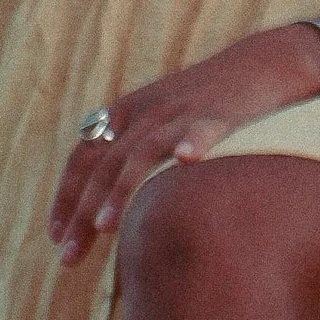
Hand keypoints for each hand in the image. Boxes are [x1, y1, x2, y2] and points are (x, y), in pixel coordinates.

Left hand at [47, 27, 319, 264]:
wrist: (263, 63)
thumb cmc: (210, 105)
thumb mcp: (160, 123)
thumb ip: (133, 157)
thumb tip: (109, 213)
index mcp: (127, 114)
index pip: (83, 157)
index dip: (66, 197)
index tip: (56, 238)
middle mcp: (147, 112)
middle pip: (105, 164)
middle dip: (83, 211)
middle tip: (68, 256)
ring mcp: (182, 111)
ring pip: (143, 151)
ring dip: (121, 189)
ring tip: (105, 226)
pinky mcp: (221, 112)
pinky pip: (204, 128)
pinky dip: (194, 142)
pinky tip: (186, 161)